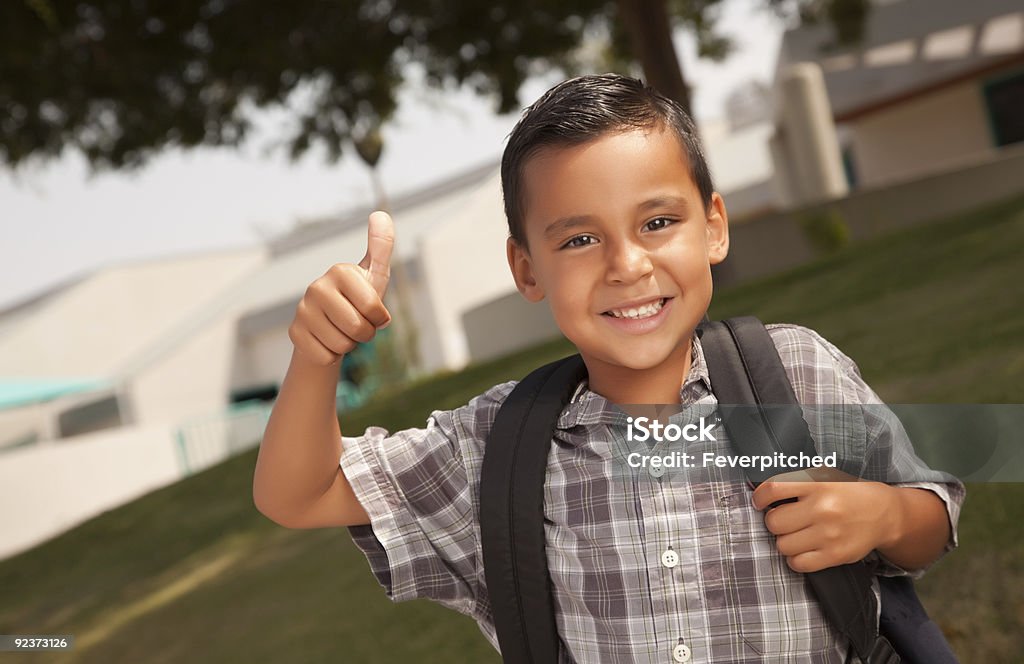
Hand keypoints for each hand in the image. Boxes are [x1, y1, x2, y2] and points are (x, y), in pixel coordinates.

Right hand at [288, 211, 393, 365]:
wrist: (331, 325)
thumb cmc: (359, 299)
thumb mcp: (375, 274)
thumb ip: (381, 246)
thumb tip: (381, 213)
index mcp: (340, 271)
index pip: (374, 309)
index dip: (380, 319)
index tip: (375, 313)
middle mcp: (317, 287)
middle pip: (358, 328)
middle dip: (365, 334)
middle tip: (359, 324)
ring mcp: (302, 310)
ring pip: (342, 345)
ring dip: (349, 344)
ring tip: (343, 330)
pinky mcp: (294, 332)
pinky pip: (326, 356)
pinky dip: (332, 355)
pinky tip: (328, 340)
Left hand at [751, 468, 897, 572]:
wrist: (884, 514)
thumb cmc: (849, 494)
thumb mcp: (825, 477)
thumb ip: (797, 483)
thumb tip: (765, 493)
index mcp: (817, 485)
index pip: (774, 489)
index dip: (760, 497)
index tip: (760, 502)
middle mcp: (822, 509)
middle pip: (774, 522)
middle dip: (775, 522)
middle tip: (785, 520)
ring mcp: (828, 534)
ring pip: (783, 545)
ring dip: (785, 541)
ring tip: (796, 535)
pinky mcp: (835, 555)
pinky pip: (798, 564)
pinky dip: (795, 559)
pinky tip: (804, 550)